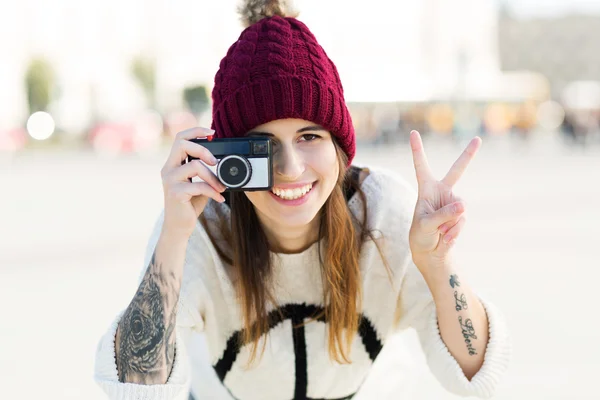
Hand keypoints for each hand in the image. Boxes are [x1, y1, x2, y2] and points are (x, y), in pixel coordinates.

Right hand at [160, 127, 226, 239]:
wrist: (179, 227)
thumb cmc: (189, 204)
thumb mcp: (198, 183)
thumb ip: (204, 171)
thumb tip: (221, 160)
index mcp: (173, 164)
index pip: (180, 138)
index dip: (195, 131)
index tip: (212, 133)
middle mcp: (168, 169)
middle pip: (182, 144)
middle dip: (203, 149)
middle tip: (215, 162)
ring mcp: (170, 181)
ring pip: (194, 165)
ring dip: (213, 177)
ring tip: (221, 188)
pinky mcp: (175, 193)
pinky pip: (198, 186)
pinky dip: (213, 191)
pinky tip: (219, 198)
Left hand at [408, 130, 480, 267]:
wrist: (430, 251)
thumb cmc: (421, 235)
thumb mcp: (426, 225)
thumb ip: (443, 214)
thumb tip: (464, 204)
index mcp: (426, 188)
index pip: (421, 166)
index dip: (417, 150)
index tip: (413, 133)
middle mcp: (441, 192)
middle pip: (457, 170)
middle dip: (468, 155)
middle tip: (478, 139)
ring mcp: (453, 202)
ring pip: (459, 208)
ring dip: (449, 224)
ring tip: (438, 231)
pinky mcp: (461, 214)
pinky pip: (462, 221)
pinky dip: (454, 231)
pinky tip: (445, 237)